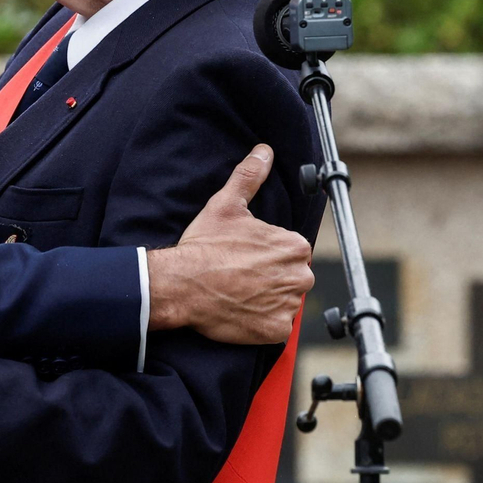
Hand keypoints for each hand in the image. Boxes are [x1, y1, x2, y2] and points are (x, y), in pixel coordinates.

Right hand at [145, 144, 313, 344]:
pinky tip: (241, 311)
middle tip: (242, 276)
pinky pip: (276, 327)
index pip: (292, 252)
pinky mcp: (276, 330)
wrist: (182, 285)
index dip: (268, 255)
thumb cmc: (204, 245)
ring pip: (284, 302)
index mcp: (294, 246)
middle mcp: (300, 275)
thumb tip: (264, 152)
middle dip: (272, 278)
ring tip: (239, 293)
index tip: (247, 258)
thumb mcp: (226, 205)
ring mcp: (289, 305)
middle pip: (292, 277)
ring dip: (267, 300)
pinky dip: (261, 322)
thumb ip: (249, 176)